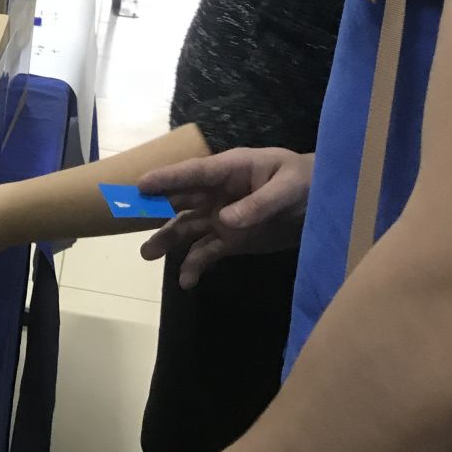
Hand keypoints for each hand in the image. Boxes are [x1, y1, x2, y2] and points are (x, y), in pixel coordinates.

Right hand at [136, 148, 312, 288]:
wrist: (325, 203)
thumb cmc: (307, 182)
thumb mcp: (288, 188)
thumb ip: (259, 204)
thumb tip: (226, 220)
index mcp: (229, 170)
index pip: (193, 173)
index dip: (167, 178)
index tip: (141, 185)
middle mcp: (218, 193)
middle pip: (180, 201)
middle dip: (154, 209)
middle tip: (127, 218)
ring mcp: (222, 218)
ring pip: (187, 228)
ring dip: (168, 239)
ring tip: (148, 255)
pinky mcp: (231, 240)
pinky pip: (206, 253)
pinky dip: (194, 266)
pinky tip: (186, 282)